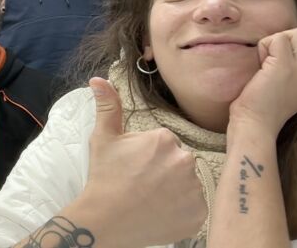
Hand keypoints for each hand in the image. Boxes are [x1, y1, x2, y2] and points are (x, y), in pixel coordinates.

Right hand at [83, 77, 205, 246]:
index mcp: (164, 139)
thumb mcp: (103, 138)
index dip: (148, 155)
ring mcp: (193, 189)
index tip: (135, 167)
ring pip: (188, 184)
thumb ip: (107, 106)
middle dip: (164, 170)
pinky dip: (182, 210)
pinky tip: (162, 211)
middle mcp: (185, 161)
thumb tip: (98, 79)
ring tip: (151, 199)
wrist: (106, 218)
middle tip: (142, 183)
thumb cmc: (104, 176)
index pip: (164, 143)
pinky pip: (195, 207)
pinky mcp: (198, 214)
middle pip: (178, 162)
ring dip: (174, 190)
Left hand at [231, 28, 296, 137]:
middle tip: (273, 68)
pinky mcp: (285, 65)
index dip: (291, 46)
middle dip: (282, 44)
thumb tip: (291, 37)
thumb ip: (296, 60)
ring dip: (271, 47)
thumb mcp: (292, 79)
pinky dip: (262, 49)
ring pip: (290, 35)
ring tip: (268, 70)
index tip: (281, 69)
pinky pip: (275, 39)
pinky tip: (262, 69)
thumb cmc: (268, 101)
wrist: (256, 121)